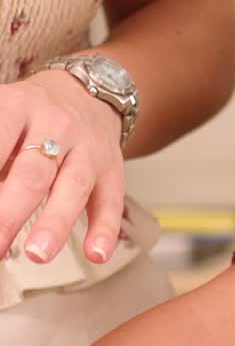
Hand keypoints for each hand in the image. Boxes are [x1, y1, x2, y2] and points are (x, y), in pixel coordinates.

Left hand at [0, 70, 123, 264]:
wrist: (88, 91)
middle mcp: (56, 126)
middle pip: (32, 173)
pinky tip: (96, 254)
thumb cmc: (33, 114)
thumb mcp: (4, 119)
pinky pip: (110, 202)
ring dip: (55, 224)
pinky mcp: (111, 170)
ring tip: (38, 254)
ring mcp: (87, 150)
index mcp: (18, 108)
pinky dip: (104, 230)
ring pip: (73, 188)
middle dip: (10, 213)